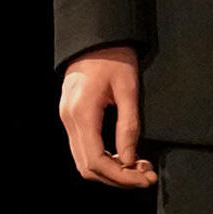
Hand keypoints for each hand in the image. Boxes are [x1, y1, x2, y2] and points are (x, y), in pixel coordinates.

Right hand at [59, 44, 157, 188]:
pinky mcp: (71, 116)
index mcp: (82, 113)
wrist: (95, 36)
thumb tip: (131, 160)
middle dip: (117, 178)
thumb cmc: (114, 56)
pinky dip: (103, 159)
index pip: (97, 161)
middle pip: (87, 167)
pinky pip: (83, 148)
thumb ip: (129, 127)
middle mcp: (69, 119)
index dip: (121, 176)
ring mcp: (67, 118)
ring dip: (110, 171)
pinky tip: (124, 156)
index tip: (144, 178)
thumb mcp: (128, 89)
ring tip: (138, 168)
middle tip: (145, 176)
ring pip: (83, 161)